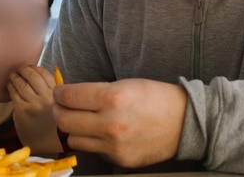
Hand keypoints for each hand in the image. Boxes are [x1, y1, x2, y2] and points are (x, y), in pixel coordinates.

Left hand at [8, 65, 62, 153]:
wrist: (44, 144)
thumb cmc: (50, 123)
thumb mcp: (57, 105)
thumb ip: (52, 88)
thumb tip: (39, 70)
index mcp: (57, 95)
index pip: (45, 73)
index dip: (35, 68)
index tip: (30, 67)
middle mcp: (47, 99)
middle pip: (32, 75)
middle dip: (23, 69)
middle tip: (19, 68)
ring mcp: (34, 105)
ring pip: (21, 83)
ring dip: (15, 76)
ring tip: (13, 75)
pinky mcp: (22, 111)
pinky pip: (14, 93)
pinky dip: (10, 87)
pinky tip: (10, 85)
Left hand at [53, 79, 186, 167]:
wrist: (184, 122)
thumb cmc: (155, 98)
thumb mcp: (125, 84)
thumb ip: (94, 92)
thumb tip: (67, 96)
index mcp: (112, 97)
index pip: (68, 97)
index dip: (59, 93)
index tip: (59, 92)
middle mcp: (110, 124)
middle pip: (64, 121)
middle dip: (58, 111)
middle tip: (62, 107)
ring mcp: (114, 145)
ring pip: (74, 139)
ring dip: (72, 129)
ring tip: (80, 121)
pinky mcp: (119, 160)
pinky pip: (93, 151)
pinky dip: (92, 141)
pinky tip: (101, 133)